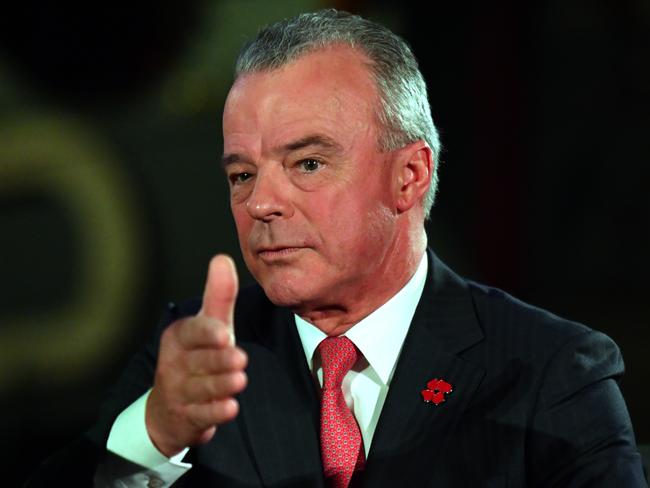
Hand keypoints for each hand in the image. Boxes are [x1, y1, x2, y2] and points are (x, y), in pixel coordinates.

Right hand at [145, 255, 247, 456]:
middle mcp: (176, 364)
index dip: (208, 333)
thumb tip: (222, 259)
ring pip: (203, 388)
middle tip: (239, 359)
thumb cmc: (196, 357)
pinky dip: (215, 413)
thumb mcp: (207, 325)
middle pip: (200, 361)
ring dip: (221, 385)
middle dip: (219, 360)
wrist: (169, 409)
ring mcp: (180, 392)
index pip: (192, 333)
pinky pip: (202, 415)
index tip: (224, 333)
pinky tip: (230, 409)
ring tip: (239, 380)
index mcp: (179, 337)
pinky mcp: (188, 417)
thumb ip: (218, 296)